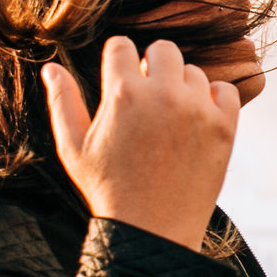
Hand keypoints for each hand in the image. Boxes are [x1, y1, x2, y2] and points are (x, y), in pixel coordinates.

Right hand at [41, 37, 238, 251]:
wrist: (153, 230)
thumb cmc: (108, 190)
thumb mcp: (73, 148)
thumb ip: (62, 102)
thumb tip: (51, 67)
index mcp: (123, 94)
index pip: (121, 45)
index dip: (118, 60)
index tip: (120, 79)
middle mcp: (163, 95)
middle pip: (163, 49)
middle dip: (152, 66)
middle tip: (147, 97)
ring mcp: (197, 110)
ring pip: (194, 73)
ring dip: (181, 88)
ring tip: (169, 121)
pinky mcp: (224, 127)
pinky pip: (226, 90)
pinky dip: (214, 99)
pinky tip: (197, 119)